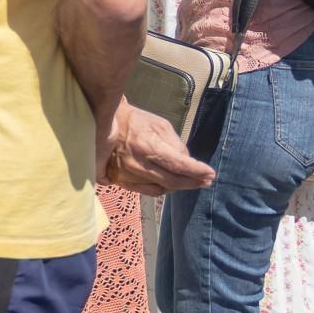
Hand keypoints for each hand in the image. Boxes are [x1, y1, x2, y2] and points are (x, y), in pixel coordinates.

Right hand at [98, 100, 213, 194]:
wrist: (102, 123)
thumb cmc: (135, 121)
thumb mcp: (160, 125)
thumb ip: (176, 144)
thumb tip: (187, 162)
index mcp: (147, 146)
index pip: (178, 165)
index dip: (197, 171)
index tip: (211, 173)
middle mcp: (137, 164)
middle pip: (172, 181)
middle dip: (193, 182)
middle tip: (206, 181)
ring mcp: (127, 174)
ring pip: (161, 189)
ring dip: (179, 186)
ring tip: (190, 181)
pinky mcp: (120, 180)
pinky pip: (147, 191)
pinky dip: (161, 189)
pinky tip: (170, 185)